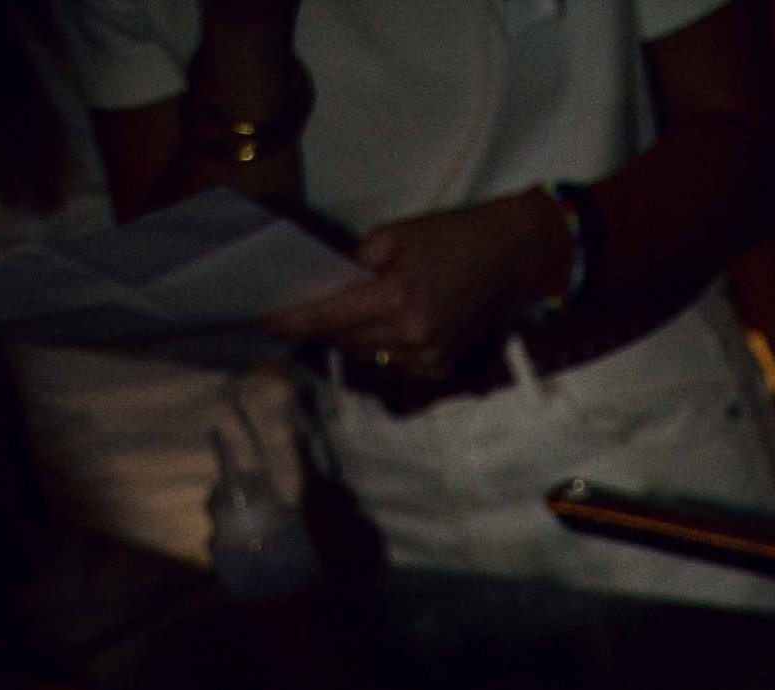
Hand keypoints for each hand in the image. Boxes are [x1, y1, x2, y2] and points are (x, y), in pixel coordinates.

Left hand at [268, 193, 570, 384]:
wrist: (511, 258)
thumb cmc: (454, 234)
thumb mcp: (398, 234)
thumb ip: (357, 265)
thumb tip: (326, 289)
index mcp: (398, 300)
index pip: (331, 316)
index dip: (294, 320)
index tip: (263, 323)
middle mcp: (411, 339)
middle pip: (344, 340)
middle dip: (318, 326)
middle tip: (294, 310)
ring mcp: (426, 360)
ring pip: (365, 355)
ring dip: (347, 336)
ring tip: (340, 312)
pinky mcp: (437, 369)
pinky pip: (390, 361)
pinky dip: (377, 345)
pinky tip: (382, 323)